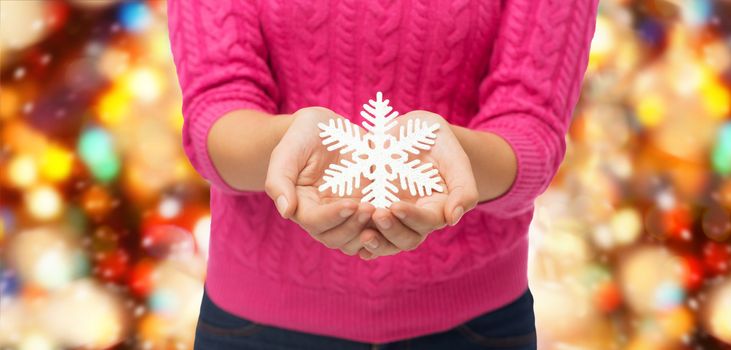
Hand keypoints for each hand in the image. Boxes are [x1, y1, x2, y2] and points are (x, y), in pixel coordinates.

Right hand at [265, 107, 374, 254]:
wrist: (328, 127)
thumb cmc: (303, 135)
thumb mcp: (288, 150)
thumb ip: (280, 180)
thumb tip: (286, 211)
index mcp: (301, 205)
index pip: (314, 222)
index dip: (332, 217)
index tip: (352, 203)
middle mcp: (322, 215)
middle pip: (334, 238)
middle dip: (353, 227)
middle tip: (371, 207)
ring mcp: (344, 215)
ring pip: (354, 241)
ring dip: (368, 233)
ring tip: (382, 212)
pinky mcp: (365, 207)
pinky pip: (374, 229)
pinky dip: (383, 229)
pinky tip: (394, 215)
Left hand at [358, 111, 478, 257]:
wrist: (402, 129)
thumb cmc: (432, 137)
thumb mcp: (451, 152)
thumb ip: (463, 186)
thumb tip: (453, 218)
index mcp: (438, 206)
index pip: (429, 222)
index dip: (413, 218)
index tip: (395, 205)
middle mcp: (416, 217)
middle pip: (408, 239)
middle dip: (392, 231)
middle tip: (377, 214)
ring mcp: (393, 217)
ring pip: (387, 243)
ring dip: (376, 242)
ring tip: (362, 233)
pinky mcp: (373, 211)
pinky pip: (367, 233)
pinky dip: (360, 241)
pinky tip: (352, 238)